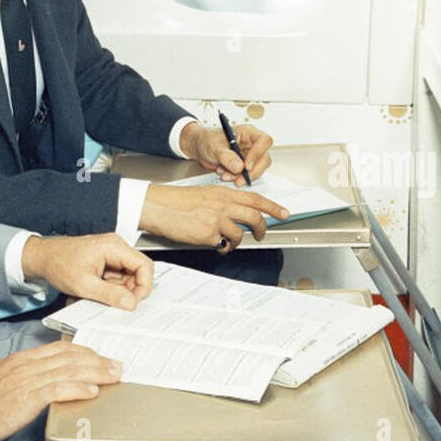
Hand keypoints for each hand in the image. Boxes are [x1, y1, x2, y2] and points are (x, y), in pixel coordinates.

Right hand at [0, 341, 122, 440]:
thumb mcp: (4, 381)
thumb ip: (26, 378)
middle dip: (97, 361)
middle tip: (116, 366)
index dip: (84, 352)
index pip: (60, 350)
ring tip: (113, 375)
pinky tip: (91, 391)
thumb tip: (46, 383)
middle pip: (70, 358)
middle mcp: (27, 366)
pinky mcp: (26, 398)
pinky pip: (57, 389)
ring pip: (69, 370)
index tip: (99, 358)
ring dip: (95, 372)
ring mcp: (27, 381)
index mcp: (22, 361)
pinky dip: (77, 388)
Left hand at [20, 232, 153, 310]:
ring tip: (101, 295)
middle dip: (131, 290)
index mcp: (113, 247)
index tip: (134, 301)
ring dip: (120, 290)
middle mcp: (116, 246)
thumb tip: (130, 303)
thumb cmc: (58, 264)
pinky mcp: (106, 260)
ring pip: (129, 275)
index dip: (144, 286)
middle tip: (118, 304)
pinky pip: (118, 276)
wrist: (43, 257)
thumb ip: (110, 294)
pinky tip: (98, 291)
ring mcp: (112, 253)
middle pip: (138, 271)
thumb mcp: (84, 285)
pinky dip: (112, 287)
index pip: (144, 265)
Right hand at [139, 182, 289, 248]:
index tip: (283, 212)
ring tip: (229, 244)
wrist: (157, 206)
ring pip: (239, 234)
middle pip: (255, 217)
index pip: (255, 198)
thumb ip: (221, 203)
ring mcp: (217, 219)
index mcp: (222, 193)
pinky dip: (221, 247)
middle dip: (262, 228)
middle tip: (262, 234)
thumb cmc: (174, 201)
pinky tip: (214, 245)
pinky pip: (222, 245)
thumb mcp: (203, 195)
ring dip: (237, 242)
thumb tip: (233, 215)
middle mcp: (223, 205)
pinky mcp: (208, 234)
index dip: (273, 207)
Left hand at [178, 121, 272, 184]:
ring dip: (242, 177)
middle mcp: (252, 144)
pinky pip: (248, 175)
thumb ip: (226, 157)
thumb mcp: (214, 147)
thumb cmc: (207, 140)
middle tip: (238, 180)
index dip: (258, 154)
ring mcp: (250, 156)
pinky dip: (237, 178)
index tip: (246, 166)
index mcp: (248, 133)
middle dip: (251, 172)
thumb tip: (239, 167)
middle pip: (264, 159)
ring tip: (225, 176)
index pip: (264, 141)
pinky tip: (224, 175)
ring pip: (257, 169)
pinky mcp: (245, 166)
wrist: (199, 147)